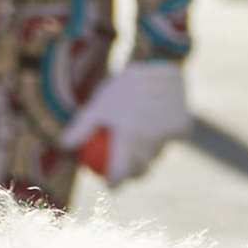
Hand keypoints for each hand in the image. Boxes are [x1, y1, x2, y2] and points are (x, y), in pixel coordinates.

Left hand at [69, 57, 190, 186]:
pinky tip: (157, 130)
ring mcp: (168, 137)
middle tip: (126, 173)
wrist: (158, 63)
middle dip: (133, 175)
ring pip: (157, 155)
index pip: (120, 174)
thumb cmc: (122, 85)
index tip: (109, 184)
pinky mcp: (182, 128)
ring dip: (149, 156)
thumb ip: (82, 127)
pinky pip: (171, 140)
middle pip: (141, 170)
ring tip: (140, 150)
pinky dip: (164, 137)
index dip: (114, 183)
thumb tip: (65, 145)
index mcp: (128, 141)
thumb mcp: (98, 104)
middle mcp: (150, 143)